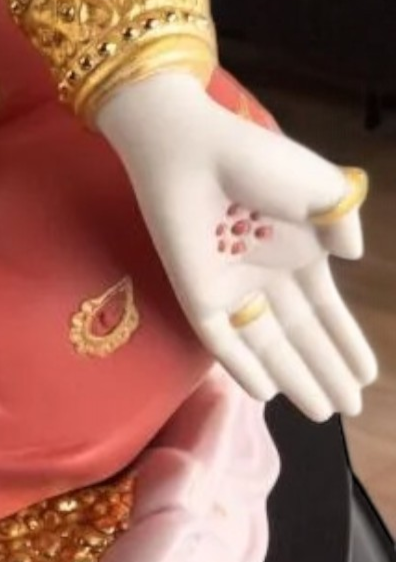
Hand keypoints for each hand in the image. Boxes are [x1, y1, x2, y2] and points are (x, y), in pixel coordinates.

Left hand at [98, 73, 376, 421]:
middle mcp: (264, 274)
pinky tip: (267, 392)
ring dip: (295, 377)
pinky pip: (221, 340)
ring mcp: (229, 286)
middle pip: (300, 335)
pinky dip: (243, 366)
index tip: (369, 375)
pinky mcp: (195, 293)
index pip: (325, 309)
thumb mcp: (323, 189)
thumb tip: (352, 258)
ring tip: (322, 412)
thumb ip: (342, 225)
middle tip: (350, 410)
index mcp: (296, 249)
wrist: (192, 150)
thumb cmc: (257, 161)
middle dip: (326, 371)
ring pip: (268, 345)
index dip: (346, 342)